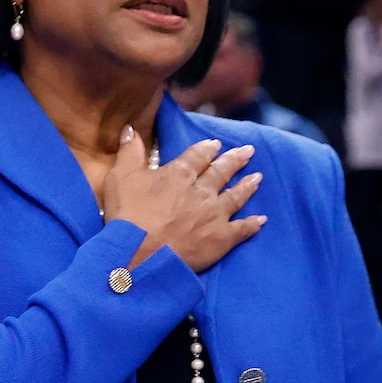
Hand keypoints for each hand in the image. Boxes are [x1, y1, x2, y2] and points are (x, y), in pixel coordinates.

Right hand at [99, 132, 264, 275]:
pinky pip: (242, 229)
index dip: (207, 149)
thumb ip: (129, 152)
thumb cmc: (128, 215)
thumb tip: (130, 129)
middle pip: (221, 172)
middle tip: (248, 151)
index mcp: (179, 174)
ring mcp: (215, 214)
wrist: (142, 254)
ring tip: (258, 177)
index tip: (216, 144)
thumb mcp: (120, 177)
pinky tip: (261, 220)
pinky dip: (252, 224)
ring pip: (235, 196)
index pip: (197, 156)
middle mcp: (202, 191)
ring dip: (247, 186)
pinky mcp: (221, 238)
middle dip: (234, 160)